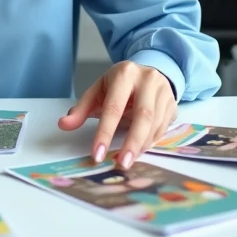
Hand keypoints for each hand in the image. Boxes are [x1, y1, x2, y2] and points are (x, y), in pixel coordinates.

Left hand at [57, 62, 177, 168]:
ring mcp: (164, 91)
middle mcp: (148, 80)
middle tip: (122, 163)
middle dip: (132, 143)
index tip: (97, 154)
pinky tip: (140, 148)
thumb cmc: (118, 85)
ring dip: (141, 145)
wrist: (147, 73)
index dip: (105, 132)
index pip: (114, 107)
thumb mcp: (98, 91)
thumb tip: (63, 125)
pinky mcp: (173, 103)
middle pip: (143, 116)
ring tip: (128, 159)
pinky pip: (164, 128)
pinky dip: (151, 141)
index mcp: (125, 74)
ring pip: (156, 124)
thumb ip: (81, 109)